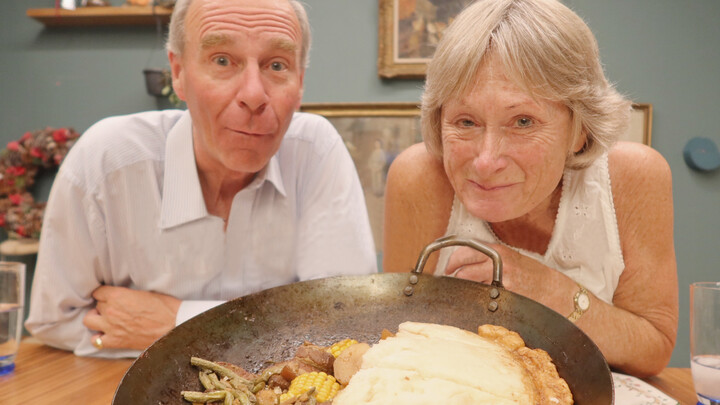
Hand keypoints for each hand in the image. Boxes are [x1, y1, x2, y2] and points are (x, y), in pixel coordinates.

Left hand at [82, 286, 180, 350]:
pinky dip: (99, 337)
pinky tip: (107, 334)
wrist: (174, 325)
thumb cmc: (165, 307)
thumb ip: (127, 294)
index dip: (105, 293)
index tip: (109, 296)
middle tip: (115, 307)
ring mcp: (111, 327)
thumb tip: (122, 295)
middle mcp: (111, 310)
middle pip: (96, 305)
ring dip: (96, 318)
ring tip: (106, 319)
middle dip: (104, 305)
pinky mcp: (116, 341)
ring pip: (89, 320)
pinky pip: (96, 340)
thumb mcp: (145, 293)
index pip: (98, 292)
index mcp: (118, 295)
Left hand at [444, 244, 560, 297]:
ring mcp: (501, 281)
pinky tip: (481, 302)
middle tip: (451, 282)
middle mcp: (499, 263)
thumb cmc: (533, 276)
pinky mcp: (504, 296)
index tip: (447, 268)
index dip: (453, 260)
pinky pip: (481, 297)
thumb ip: (490, 259)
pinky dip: (476, 299)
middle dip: (453, 277)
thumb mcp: (512, 259)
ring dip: (464, 289)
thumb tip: (463, 264)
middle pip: (464, 269)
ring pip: (470, 285)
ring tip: (468, 293)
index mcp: (499, 251)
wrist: (555, 292)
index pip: (466, 250)